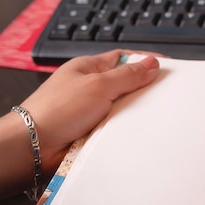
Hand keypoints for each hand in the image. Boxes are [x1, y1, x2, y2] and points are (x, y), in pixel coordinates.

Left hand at [19, 50, 159, 174]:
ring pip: (124, 108)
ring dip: (137, 112)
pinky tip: (143, 131)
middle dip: (145, 88)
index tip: (168, 66)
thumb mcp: (98, 85)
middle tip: (170, 93)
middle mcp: (91, 88)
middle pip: (126, 84)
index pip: (123, 58)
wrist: (34, 146)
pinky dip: (128, 129)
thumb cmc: (59, 109)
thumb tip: (152, 63)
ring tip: (161, 113)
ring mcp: (92, 111)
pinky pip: (118, 127)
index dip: (144, 60)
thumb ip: (128, 75)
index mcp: (89, 68)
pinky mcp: (94, 132)